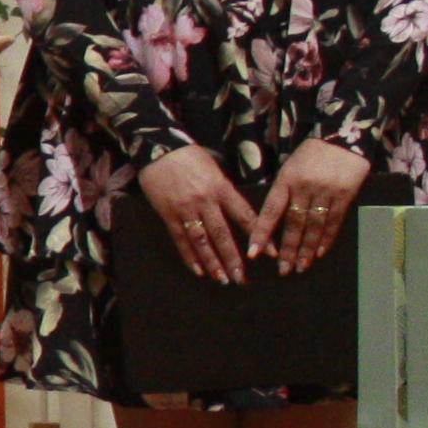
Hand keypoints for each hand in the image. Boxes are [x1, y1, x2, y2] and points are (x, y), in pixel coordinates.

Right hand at [136, 140, 262, 287]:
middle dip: (233, 258)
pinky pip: (180, 238)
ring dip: (212, 262)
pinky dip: (189, 256)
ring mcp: (185, 209)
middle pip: (222, 234)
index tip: (270, 253)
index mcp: (222, 188)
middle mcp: (205, 201)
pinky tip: (197, 269)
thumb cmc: (190, 156)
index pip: (245, 216)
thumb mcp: (215, 168)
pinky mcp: (167, 213)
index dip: (258, 236)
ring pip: (201, 240)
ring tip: (221, 279)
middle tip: (241, 278)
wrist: (157, 148)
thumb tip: (235, 209)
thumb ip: (225, 189)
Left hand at [256, 135, 372, 274]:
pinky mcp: (345, 195)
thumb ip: (281, 192)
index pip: (270, 211)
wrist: (342, 139)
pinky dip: (326, 239)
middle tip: (283, 270)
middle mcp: (304, 187)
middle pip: (294, 223)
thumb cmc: (310, 155)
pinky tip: (319, 253)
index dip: (262, 233)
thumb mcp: (289, 168)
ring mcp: (326, 192)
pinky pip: (334, 221)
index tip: (254, 253)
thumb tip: (271, 221)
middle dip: (288, 249)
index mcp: (285, 180)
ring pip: (314, 225)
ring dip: (307, 249)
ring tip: (300, 267)